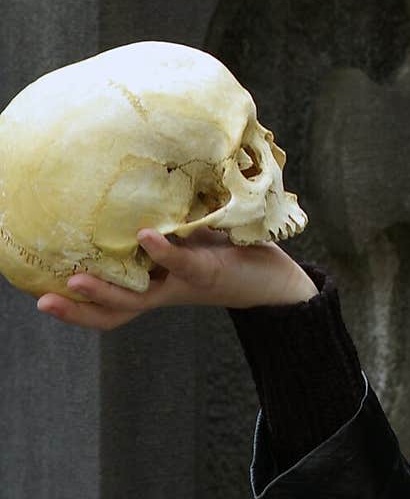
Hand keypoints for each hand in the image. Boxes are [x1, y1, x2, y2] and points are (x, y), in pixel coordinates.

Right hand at [36, 228, 317, 331]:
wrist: (278, 277)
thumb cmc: (230, 252)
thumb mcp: (192, 236)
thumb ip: (167, 223)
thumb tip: (138, 189)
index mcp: (156, 285)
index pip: (112, 301)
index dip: (78, 306)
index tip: (43, 295)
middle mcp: (165, 291)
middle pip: (115, 310)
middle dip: (78, 308)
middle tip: (43, 300)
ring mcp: (185, 284)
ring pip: (139, 297)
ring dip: (107, 290)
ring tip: (77, 279)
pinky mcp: (210, 271)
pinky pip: (181, 262)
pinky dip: (162, 249)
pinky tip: (145, 234)